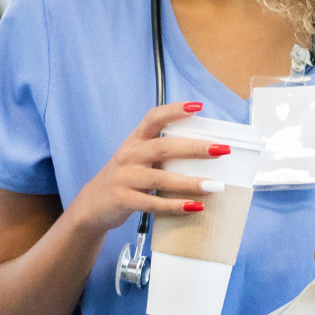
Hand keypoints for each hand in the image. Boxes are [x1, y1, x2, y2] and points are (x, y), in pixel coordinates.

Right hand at [65, 102, 228, 235]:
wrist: (93, 204)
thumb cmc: (125, 178)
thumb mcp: (137, 158)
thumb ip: (160, 152)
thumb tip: (205, 150)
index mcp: (134, 141)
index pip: (153, 118)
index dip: (174, 111)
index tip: (198, 107)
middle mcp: (128, 155)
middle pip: (163, 147)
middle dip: (194, 148)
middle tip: (221, 150)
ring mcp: (124, 178)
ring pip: (160, 179)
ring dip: (189, 182)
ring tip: (215, 186)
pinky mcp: (123, 200)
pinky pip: (153, 204)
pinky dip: (175, 206)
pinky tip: (195, 207)